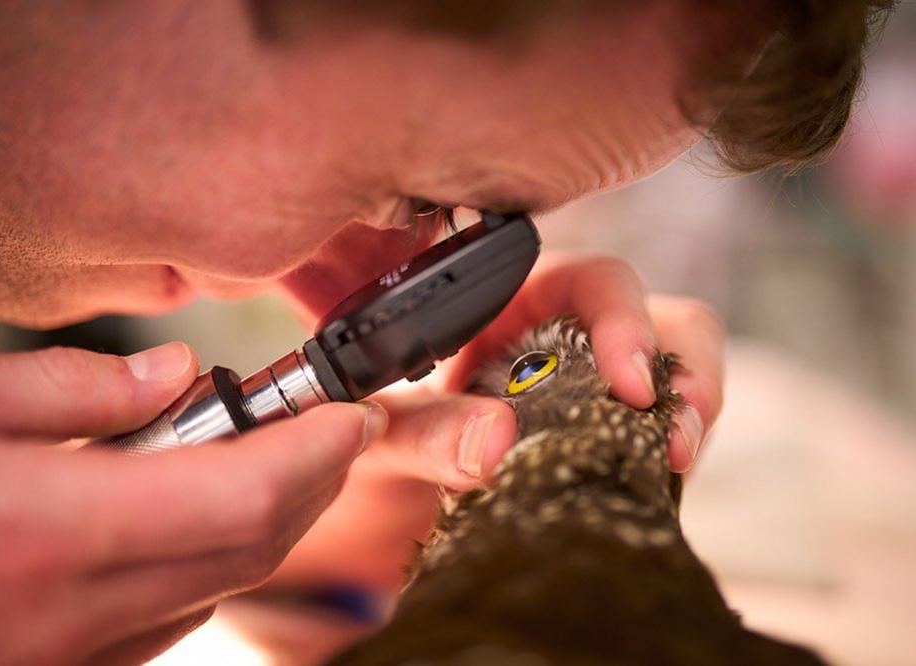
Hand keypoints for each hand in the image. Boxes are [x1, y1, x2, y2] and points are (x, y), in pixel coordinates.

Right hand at [0, 344, 386, 663]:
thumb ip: (73, 388)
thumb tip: (177, 375)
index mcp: (45, 531)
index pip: (244, 495)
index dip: (319, 452)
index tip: (352, 412)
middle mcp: (67, 616)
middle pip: (250, 548)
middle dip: (311, 482)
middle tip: (327, 426)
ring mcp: (61, 663)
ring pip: (217, 588)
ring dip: (262, 521)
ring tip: (258, 454)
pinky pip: (165, 623)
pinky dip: (205, 563)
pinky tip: (186, 514)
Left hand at [271, 254, 725, 591]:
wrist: (392, 485)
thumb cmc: (389, 429)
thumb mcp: (387, 431)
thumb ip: (423, 431)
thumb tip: (491, 443)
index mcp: (523, 298)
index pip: (598, 282)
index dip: (626, 322)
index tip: (629, 386)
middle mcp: (579, 331)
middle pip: (672, 322)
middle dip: (691, 373)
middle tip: (680, 439)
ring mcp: (608, 382)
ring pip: (686, 377)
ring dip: (693, 421)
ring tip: (674, 467)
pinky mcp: (619, 432)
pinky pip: (668, 436)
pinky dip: (669, 462)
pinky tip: (651, 489)